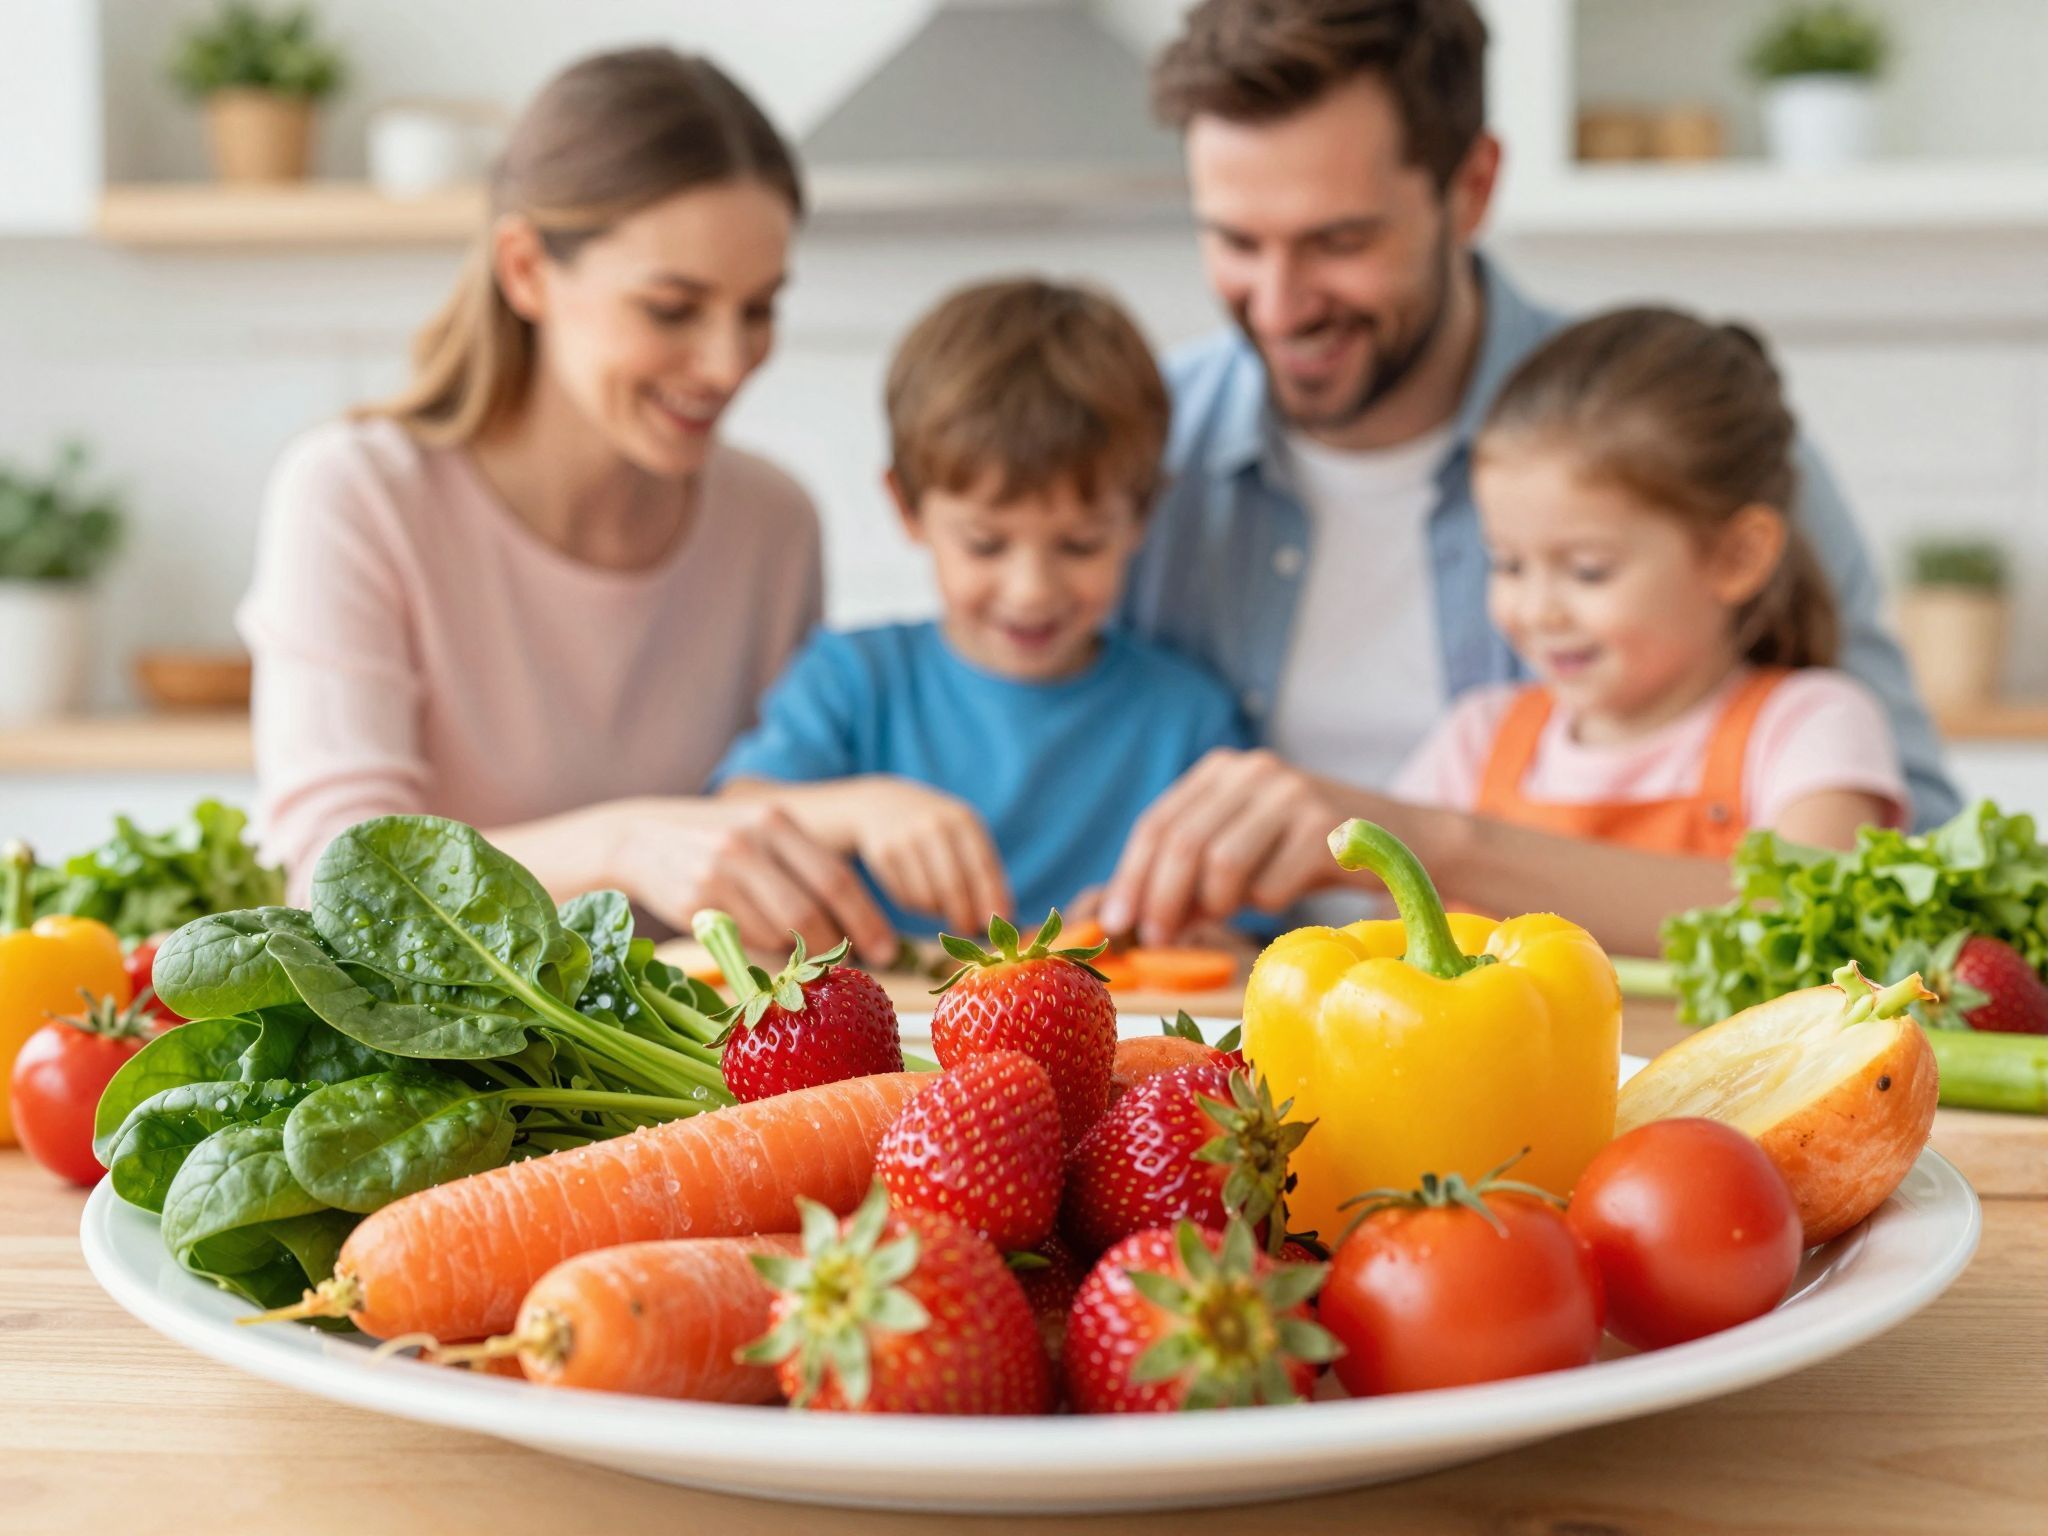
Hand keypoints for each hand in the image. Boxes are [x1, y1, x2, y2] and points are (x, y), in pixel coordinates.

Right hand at [607, 797, 896, 964]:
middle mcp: (749, 842)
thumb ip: (803, 868)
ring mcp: (718, 872)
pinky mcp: (694, 902)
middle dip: (834, 946)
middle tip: (848, 967)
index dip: (867, 920)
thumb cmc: (720, 845)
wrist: (642, 840)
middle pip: (810, 911)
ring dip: (793, 953)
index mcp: (777, 822)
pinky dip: (760, 954)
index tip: (888, 950)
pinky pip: (743, 944)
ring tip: (796, 956)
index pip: (837, 878)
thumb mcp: (762, 836)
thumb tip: (855, 926)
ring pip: (776, 932)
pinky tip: (759, 947)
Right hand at [836, 777, 1011, 936]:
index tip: (999, 922)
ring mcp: (905, 840)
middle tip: (968, 931)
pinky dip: (916, 906)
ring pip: (927, 898)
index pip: (983, 865)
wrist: (881, 803)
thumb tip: (1001, 918)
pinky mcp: (883, 855)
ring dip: (938, 912)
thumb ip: (983, 871)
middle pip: (953, 886)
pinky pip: (906, 899)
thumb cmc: (935, 828)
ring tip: (941, 906)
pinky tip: (917, 892)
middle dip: (964, 916)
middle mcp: (933, 826)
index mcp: (962, 820)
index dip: (992, 897)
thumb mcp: (962, 834)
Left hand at [1099, 748, 1340, 944]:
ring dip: (1215, 905)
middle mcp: (1253, 771)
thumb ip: (1190, 874)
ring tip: (1227, 914)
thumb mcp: (1242, 850)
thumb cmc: (1306, 853)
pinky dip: (1265, 905)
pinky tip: (1282, 895)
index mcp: (1221, 769)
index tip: (1114, 923)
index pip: (1158, 823)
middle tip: (1156, 940)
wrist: (1404, 842)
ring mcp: (1292, 794)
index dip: (1130, 876)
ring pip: (1221, 864)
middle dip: (1160, 900)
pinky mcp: (1326, 827)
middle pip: (1183, 843)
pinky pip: (1270, 886)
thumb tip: (1133, 918)